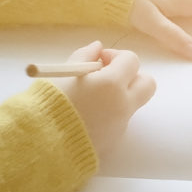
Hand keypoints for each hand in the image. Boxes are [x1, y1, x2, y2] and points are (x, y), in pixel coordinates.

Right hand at [58, 42, 155, 168]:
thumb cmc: (50, 103)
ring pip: (133, 103)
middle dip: (131, 76)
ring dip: (120, 95)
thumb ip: (84, 55)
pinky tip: (88, 115)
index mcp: (112, 84)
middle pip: (147, 83)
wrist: (44, 143)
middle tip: (109, 76)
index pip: (131, 60)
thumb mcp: (64, 73)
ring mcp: (121, 124)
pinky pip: (120, 120)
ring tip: (93, 97)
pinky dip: (111, 113)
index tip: (98, 61)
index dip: (116, 56)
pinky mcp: (115, 139)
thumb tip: (98, 47)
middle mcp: (123, 104)